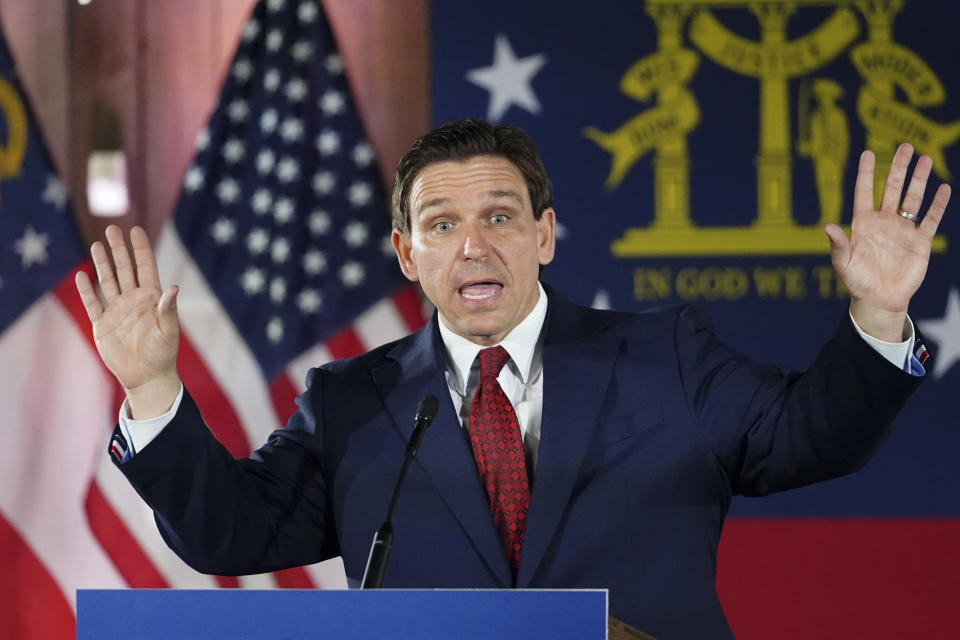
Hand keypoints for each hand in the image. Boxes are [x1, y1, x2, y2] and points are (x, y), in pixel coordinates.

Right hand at [75, 225, 181, 418]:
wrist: (147, 377)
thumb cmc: (163, 354)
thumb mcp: (169, 330)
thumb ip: (168, 309)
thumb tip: (173, 287)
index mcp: (152, 299)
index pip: (145, 268)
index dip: (141, 249)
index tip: (135, 230)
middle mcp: (133, 301)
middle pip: (124, 269)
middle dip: (119, 249)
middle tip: (112, 228)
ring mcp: (117, 311)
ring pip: (107, 282)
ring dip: (102, 263)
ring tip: (96, 245)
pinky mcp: (103, 325)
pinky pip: (92, 303)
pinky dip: (86, 290)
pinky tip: (81, 275)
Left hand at [825, 143, 950, 341]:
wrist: (879, 300)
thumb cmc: (857, 281)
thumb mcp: (843, 262)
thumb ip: (838, 244)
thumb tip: (828, 226)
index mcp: (863, 223)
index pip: (864, 192)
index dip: (866, 173)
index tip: (868, 152)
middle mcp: (884, 222)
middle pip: (891, 188)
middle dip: (898, 168)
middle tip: (905, 146)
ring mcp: (902, 230)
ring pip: (912, 199)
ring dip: (919, 180)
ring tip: (925, 159)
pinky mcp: (919, 242)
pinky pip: (930, 219)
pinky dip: (938, 205)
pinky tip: (943, 188)